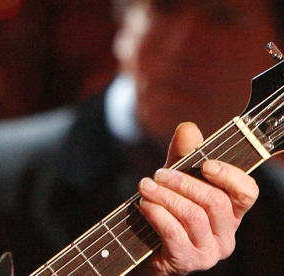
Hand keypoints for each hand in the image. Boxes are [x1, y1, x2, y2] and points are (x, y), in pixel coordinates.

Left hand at [136, 122, 258, 274]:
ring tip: (145, 186)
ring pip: (193, 215)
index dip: (229, 175)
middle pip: (215, 201)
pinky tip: (144, 205)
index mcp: (231, 212)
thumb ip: (182, 156)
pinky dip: (156, 214)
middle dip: (183, 182)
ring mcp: (209, 251)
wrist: (140, 247)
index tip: (205, 164)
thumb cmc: (164, 210)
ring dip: (165, 195)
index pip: (247, 192)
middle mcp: (226, 234)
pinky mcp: (187, 261)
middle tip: (158, 174)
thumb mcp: (173, 180)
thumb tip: (188, 128)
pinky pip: (174, 232)